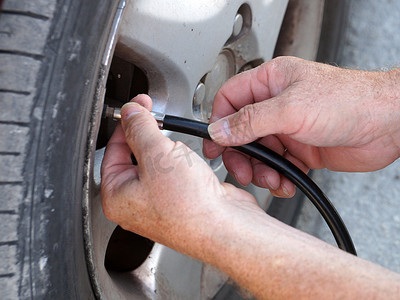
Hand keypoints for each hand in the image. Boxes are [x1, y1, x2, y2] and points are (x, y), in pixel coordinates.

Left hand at [100, 95, 258, 258]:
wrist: (226, 227)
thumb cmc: (189, 207)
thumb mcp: (156, 154)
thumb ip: (140, 128)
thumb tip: (130, 113)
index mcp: (117, 197)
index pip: (113, 150)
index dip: (125, 125)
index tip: (137, 108)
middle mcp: (136, 203)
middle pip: (135, 156)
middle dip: (150, 137)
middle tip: (157, 119)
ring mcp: (159, 203)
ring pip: (159, 163)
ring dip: (169, 151)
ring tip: (179, 152)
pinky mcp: (181, 200)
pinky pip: (176, 173)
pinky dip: (184, 163)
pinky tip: (192, 165)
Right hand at [203, 56, 399, 196]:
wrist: (387, 124)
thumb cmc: (349, 101)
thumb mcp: (291, 109)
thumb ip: (250, 121)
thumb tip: (219, 129)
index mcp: (271, 83)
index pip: (230, 99)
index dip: (218, 122)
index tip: (214, 144)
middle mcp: (277, 105)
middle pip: (241, 131)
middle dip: (241, 154)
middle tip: (244, 170)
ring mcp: (289, 128)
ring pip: (259, 153)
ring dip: (262, 171)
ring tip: (273, 179)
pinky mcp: (301, 149)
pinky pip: (279, 166)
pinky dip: (280, 178)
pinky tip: (287, 182)